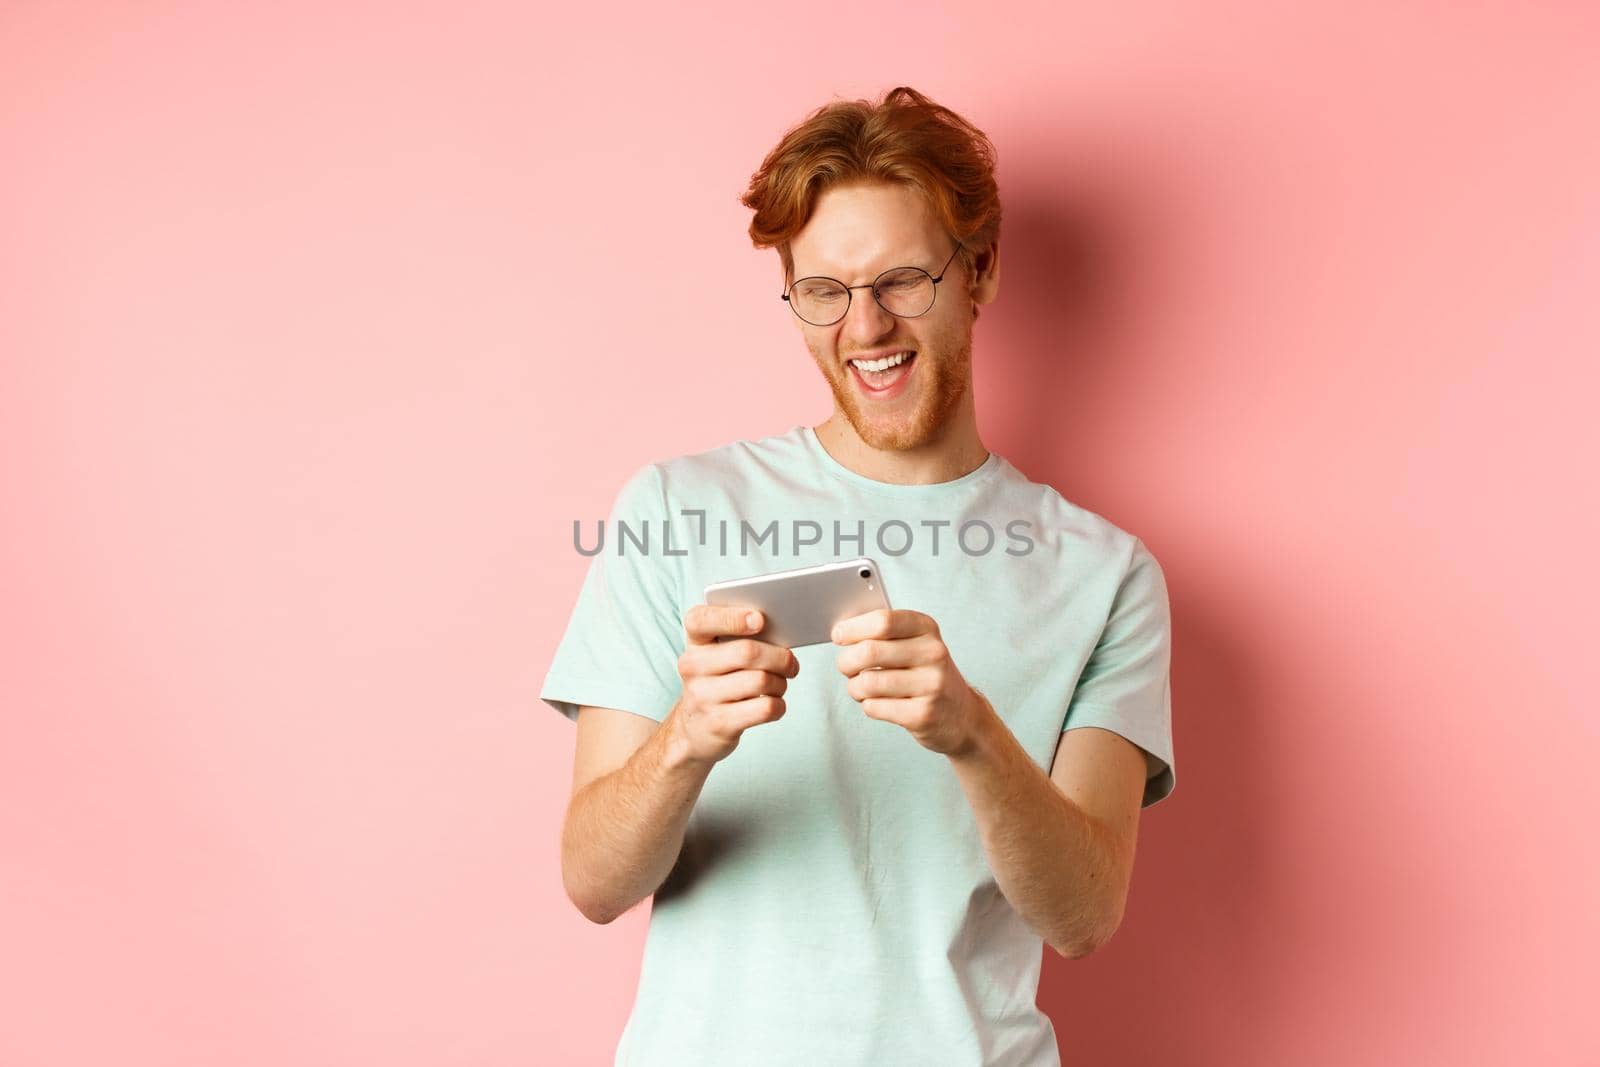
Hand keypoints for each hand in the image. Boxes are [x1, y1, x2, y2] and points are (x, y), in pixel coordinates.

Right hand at [669, 604, 799, 765]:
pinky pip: (765, 708)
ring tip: (779, 685)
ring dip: (780, 683)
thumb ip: (741, 637)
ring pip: (761, 681)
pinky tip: (774, 704)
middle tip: (790, 664)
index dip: (732, 617)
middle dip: (780, 657)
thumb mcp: (717, 655)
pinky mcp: (719, 723)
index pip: (701, 620)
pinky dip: (779, 705)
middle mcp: (692, 667)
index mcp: (694, 642)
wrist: (694, 730)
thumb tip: (782, 631)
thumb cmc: (717, 682)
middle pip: (747, 652)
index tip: (760, 620)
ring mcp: (703, 696)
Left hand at [832, 608, 988, 756]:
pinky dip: (868, 705)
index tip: (838, 635)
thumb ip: (884, 634)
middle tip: (845, 666)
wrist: (961, 716)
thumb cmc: (927, 676)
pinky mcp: (923, 715)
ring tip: (861, 688)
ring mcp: (931, 685)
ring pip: (867, 682)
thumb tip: (842, 629)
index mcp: (927, 629)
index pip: (883, 621)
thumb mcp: (916, 644)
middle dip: (846, 661)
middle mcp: (933, 654)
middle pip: (869, 651)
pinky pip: (874, 707)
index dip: (853, 628)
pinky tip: (879, 703)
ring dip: (855, 687)